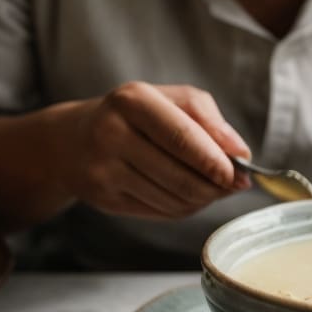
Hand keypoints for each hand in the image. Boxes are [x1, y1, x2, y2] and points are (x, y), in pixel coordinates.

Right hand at [61, 81, 251, 218]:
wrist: (71, 141)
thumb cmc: (131, 117)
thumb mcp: (167, 100)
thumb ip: (208, 119)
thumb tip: (241, 152)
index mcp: (132, 101)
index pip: (184, 138)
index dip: (217, 161)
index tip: (241, 172)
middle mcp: (112, 134)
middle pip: (180, 175)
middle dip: (216, 186)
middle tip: (235, 185)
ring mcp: (104, 170)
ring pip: (173, 199)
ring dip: (203, 199)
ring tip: (212, 188)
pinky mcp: (104, 199)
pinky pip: (160, 212)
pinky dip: (183, 208)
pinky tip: (186, 196)